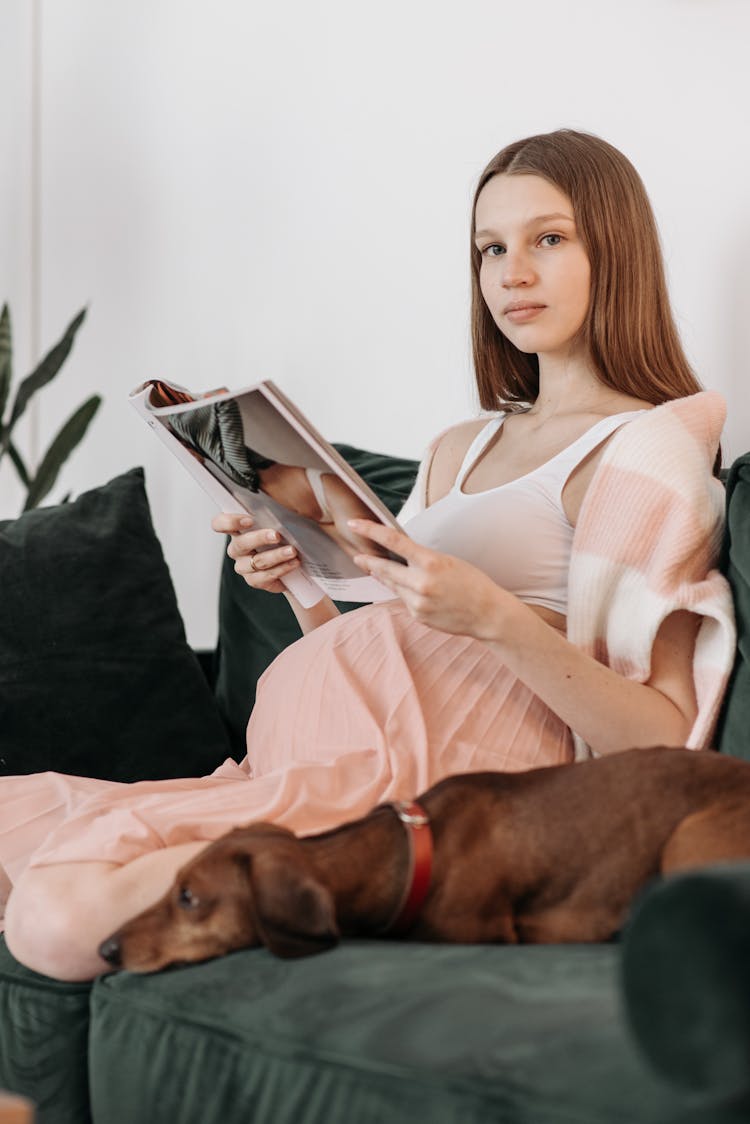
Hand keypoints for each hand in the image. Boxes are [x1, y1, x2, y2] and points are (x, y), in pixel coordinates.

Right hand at [211, 512, 299, 592]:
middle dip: (259, 538)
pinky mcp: (255, 580)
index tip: (249, 520)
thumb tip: (286, 496)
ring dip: (275, 556)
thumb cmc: (287, 535)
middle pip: (240, 544)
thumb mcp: (284, 517)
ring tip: (292, 551)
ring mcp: (244, 566)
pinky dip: (281, 569)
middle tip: (276, 535)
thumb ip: (278, 507)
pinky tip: (293, 563)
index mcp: (239, 529)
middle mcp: (238, 549)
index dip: (229, 522)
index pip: (220, 524)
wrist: (298, 561)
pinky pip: (264, 576)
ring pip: (255, 562)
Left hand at [349, 519, 509, 641]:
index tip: (355, 525)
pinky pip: (403, 599)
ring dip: (385, 576)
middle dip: (368, 561)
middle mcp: (421, 583)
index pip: (393, 541)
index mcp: (430, 562)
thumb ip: (422, 558)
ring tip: (378, 569)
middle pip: (384, 568)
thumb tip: (398, 555)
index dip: (370, 531)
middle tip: (358, 555)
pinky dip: (404, 592)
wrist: (487, 614)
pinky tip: (414, 590)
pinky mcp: (417, 615)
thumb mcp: (448, 561)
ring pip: (392, 585)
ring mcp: (417, 602)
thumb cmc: (472, 583)